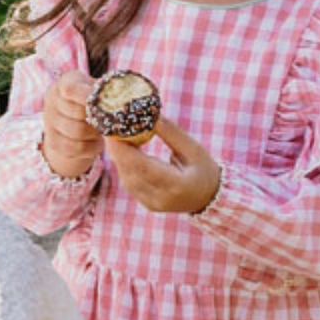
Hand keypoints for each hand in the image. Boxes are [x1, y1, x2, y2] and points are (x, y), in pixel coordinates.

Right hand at [41, 70, 101, 177]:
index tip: (101, 103)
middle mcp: (53, 99)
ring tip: (101, 130)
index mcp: (66, 81)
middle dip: (96, 118)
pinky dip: (89, 147)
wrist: (78, 123)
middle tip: (107, 120)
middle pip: (77, 112)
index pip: (70, 89)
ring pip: (76, 132)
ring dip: (94, 133)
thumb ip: (108, 91)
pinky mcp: (52, 141)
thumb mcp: (99, 91)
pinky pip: (73, 148)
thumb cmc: (95, 102)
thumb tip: (123, 95)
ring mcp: (49, 121)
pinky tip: (95, 142)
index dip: (87, 97)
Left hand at [107, 116, 221, 214]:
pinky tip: (124, 152)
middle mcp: (161, 198)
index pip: (144, 168)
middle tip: (110, 129)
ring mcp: (153, 203)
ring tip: (116, 137)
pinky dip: (125, 166)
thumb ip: (172, 133)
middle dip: (118, 151)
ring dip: (119, 158)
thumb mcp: (194, 149)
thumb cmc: (204, 170)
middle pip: (131, 174)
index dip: (125, 151)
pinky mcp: (147, 204)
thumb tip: (151, 116)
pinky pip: (130, 184)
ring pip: (127, 179)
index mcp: (176, 185)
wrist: (209, 197)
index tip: (114, 133)